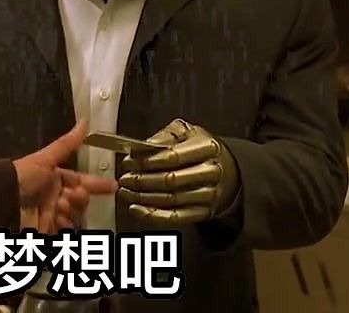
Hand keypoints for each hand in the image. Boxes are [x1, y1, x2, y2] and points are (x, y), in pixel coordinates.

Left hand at [12, 120, 117, 232]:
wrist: (3, 201)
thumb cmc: (22, 176)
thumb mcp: (46, 158)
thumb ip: (67, 143)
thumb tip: (84, 122)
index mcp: (54, 178)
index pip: (81, 181)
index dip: (96, 184)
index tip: (112, 186)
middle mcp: (53, 195)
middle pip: (81, 200)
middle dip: (81, 197)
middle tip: (75, 194)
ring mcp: (51, 213)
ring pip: (76, 215)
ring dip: (72, 210)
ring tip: (60, 205)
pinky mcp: (47, 229)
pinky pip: (66, 229)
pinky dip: (66, 224)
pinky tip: (59, 218)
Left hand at [118, 118, 239, 226]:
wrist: (223, 168)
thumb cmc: (198, 148)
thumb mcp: (184, 131)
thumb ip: (164, 136)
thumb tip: (143, 146)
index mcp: (207, 148)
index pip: (172, 156)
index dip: (146, 161)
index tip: (129, 161)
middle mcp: (211, 172)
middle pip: (170, 180)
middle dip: (142, 180)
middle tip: (125, 178)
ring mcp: (208, 194)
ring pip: (170, 200)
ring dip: (142, 197)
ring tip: (126, 191)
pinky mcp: (203, 212)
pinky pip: (175, 218)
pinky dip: (152, 216)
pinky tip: (137, 209)